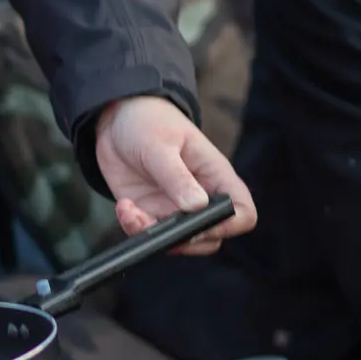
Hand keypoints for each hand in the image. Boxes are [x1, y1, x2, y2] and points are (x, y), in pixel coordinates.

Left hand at [96, 95, 256, 254]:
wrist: (117, 118)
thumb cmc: (149, 121)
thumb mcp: (160, 144)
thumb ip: (176, 176)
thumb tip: (198, 206)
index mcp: (215, 176)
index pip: (243, 211)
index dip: (230, 224)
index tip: (202, 223)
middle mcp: (200, 197)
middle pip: (212, 237)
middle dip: (187, 239)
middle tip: (163, 226)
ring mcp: (174, 207)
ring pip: (179, 241)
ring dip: (155, 236)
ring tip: (131, 211)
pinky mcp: (149, 211)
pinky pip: (148, 233)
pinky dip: (134, 227)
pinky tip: (124, 206)